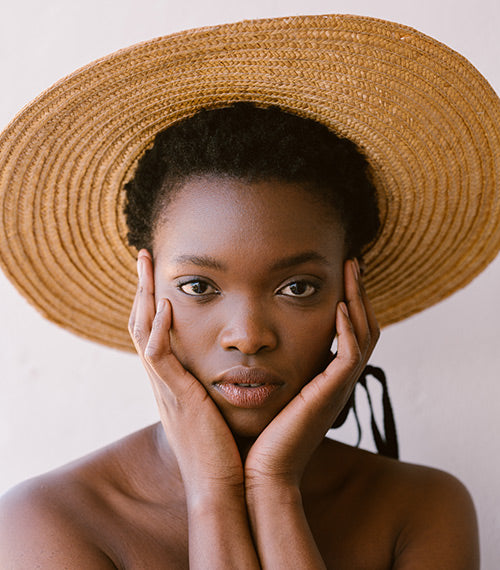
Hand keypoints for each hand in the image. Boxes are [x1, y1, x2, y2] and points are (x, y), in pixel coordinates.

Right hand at [128, 249, 243, 501]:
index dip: (152, 300)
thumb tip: (236, 365)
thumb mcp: (216, 408)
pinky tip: (166, 304)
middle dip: (141, 287)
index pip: (153, 331)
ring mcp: (165, 388)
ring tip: (147, 263)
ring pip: (141, 331)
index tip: (158, 272)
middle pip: (140, 323)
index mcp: (172, 381)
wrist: (224, 487)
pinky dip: (159, 328)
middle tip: (144, 255)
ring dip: (142, 294)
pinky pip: (158, 356)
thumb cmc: (226, 450)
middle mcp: (162, 380)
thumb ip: (217, 383)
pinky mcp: (176, 397)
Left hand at [244, 258, 378, 488]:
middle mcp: (337, 381)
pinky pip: (351, 356)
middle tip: (352, 262)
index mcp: (325, 378)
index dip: (349, 301)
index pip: (349, 331)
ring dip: (358, 301)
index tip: (338, 273)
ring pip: (364, 336)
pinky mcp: (330, 396)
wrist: (257, 472)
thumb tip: (252, 340)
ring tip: (350, 272)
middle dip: (359, 293)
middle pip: (365, 328)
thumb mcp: (267, 391)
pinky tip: (337, 306)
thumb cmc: (257, 434)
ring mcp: (337, 389)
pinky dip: (348, 330)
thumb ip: (271, 366)